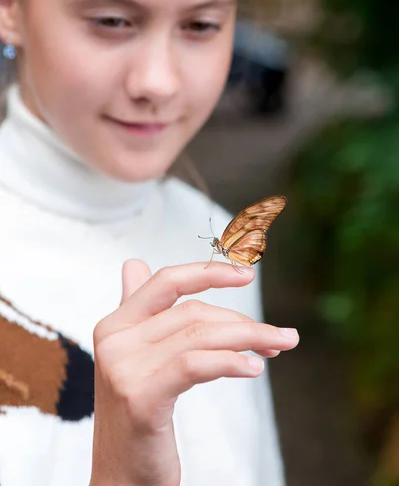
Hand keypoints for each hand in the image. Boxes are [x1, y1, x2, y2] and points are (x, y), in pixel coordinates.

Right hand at [90, 260, 298, 485]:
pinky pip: (195, 364)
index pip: (167, 281)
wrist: (121, 477)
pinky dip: (230, 361)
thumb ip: (139, 311)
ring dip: (249, 338)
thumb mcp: (135, 358)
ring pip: (200, 336)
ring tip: (279, 345)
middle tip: (277, 337)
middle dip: (242, 321)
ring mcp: (124, 369)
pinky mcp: (141, 399)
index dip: (208, 272)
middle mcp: (114, 340)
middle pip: (192, 312)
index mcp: (114, 324)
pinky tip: (253, 368)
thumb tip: (133, 262)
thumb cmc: (138, 416)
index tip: (247, 275)